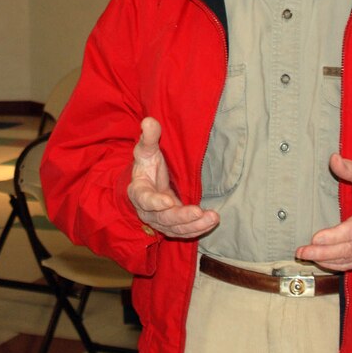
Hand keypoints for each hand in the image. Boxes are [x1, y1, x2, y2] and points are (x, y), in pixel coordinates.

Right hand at [128, 117, 218, 238]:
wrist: (149, 182)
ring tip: (212, 217)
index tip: (167, 201)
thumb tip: (149, 120)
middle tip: (198, 211)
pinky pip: (184, 232)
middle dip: (181, 216)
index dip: (154, 202)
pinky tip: (211, 221)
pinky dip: (198, 228)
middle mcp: (148, 210)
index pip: (144, 199)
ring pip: (176, 228)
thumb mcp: (147, 150)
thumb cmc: (147, 164)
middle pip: (163, 218)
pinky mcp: (173, 226)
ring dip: (194, 225)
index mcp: (139, 191)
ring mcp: (160, 220)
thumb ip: (149, 138)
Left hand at [295, 154, 351, 270]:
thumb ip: (351, 168)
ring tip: (305, 256)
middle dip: (324, 252)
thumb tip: (334, 159)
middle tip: (302, 251)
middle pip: (350, 248)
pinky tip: (320, 261)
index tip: (315, 237)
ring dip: (326, 260)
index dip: (335, 236)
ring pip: (350, 259)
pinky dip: (336, 264)